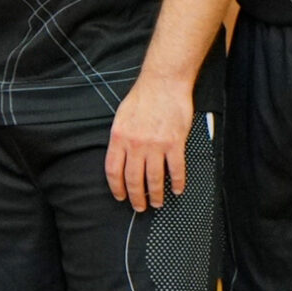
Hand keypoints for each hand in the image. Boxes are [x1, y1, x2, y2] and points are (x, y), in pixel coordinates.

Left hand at [103, 78, 191, 211]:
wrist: (163, 83)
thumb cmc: (142, 98)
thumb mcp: (121, 117)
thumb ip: (121, 139)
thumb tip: (121, 158)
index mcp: (119, 137)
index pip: (113, 170)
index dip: (117, 188)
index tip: (120, 197)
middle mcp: (135, 144)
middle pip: (133, 179)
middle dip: (136, 197)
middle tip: (139, 207)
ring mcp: (155, 145)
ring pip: (154, 178)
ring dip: (156, 194)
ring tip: (157, 203)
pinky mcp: (174, 143)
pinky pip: (176, 169)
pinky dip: (177, 183)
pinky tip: (177, 190)